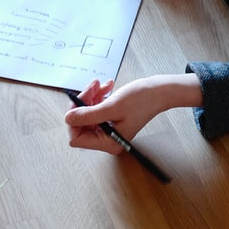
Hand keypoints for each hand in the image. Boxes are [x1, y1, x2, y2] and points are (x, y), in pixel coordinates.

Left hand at [64, 76, 196, 153]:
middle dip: (83, 104)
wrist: (159, 92)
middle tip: (91, 87)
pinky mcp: (111, 119)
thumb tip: (68, 119)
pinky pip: (95, 109)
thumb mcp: (112, 107)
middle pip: (80, 124)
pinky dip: (97, 97)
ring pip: (87, 114)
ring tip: (101, 85)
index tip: (77, 102)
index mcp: (108, 143)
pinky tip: (106, 87)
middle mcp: (107, 139)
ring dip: (90, 97)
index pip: (76, 138)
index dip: (74, 120)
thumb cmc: (142, 100)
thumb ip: (88, 115)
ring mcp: (108, 130)